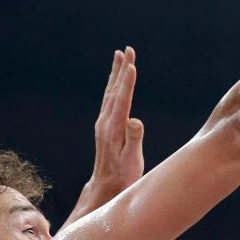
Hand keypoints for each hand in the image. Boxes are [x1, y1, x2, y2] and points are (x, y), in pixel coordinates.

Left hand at [66, 47, 144, 225]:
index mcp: (113, 128)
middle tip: (128, 50)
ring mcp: (103, 124)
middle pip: (114, 90)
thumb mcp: (132, 161)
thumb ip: (134, 139)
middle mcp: (105, 122)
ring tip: (120, 56)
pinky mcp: (105, 127)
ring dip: (116, 73)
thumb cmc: (123, 177)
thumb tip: (135, 120)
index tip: (132, 64)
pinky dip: (114, 86)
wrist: (106, 188)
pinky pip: (110, 100)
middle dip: (121, 69)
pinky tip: (116, 82)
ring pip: (110, 92)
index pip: (122, 99)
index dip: (128, 81)